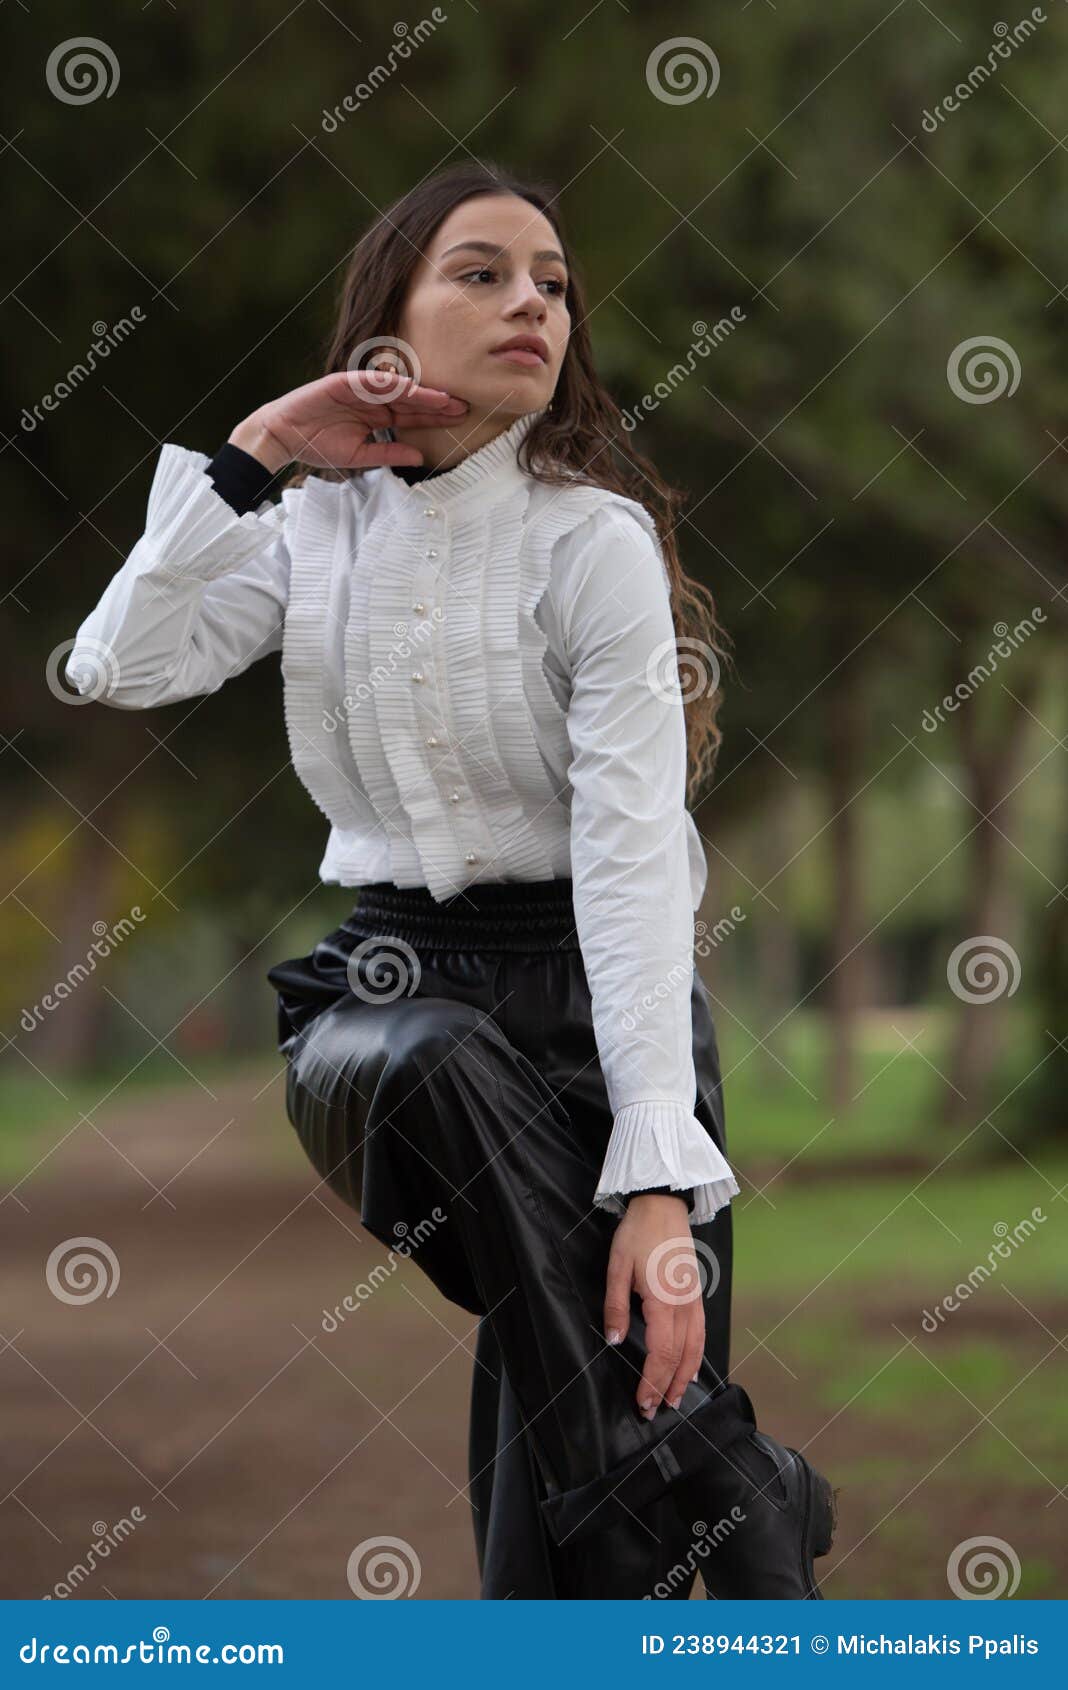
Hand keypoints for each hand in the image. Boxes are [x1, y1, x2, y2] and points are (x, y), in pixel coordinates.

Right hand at [228, 369, 468, 473]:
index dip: (435, 417)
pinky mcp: (343, 382)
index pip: (413, 416)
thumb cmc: (319, 445)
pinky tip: (409, 388)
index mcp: (378, 417)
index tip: (460, 420)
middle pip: (411, 400)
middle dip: (437, 403)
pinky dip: (388, 384)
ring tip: (445, 398)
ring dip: (420, 392)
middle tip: (464, 405)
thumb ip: (389, 453)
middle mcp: (373, 401)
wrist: (284, 436)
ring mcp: (359, 390)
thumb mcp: (360, 456)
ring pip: (396, 389)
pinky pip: (369, 382)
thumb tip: (420, 457)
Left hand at [603, 1193, 704, 1419]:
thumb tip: (613, 1341)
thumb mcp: (617, 1268)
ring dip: (685, 1377)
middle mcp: (685, 1305)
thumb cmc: (637, 1234)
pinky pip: (701, 1332)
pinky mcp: (696, 1293)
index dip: (652, 1381)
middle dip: (667, 1388)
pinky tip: (690, 1367)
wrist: (662, 1205)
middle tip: (653, 1411)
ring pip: (696, 1348)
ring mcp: (694, 1299)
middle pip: (680, 1357)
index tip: (642, 1402)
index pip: (662, 1353)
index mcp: (664, 1301)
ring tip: (675, 1399)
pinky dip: (696, 1356)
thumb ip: (615, 1307)